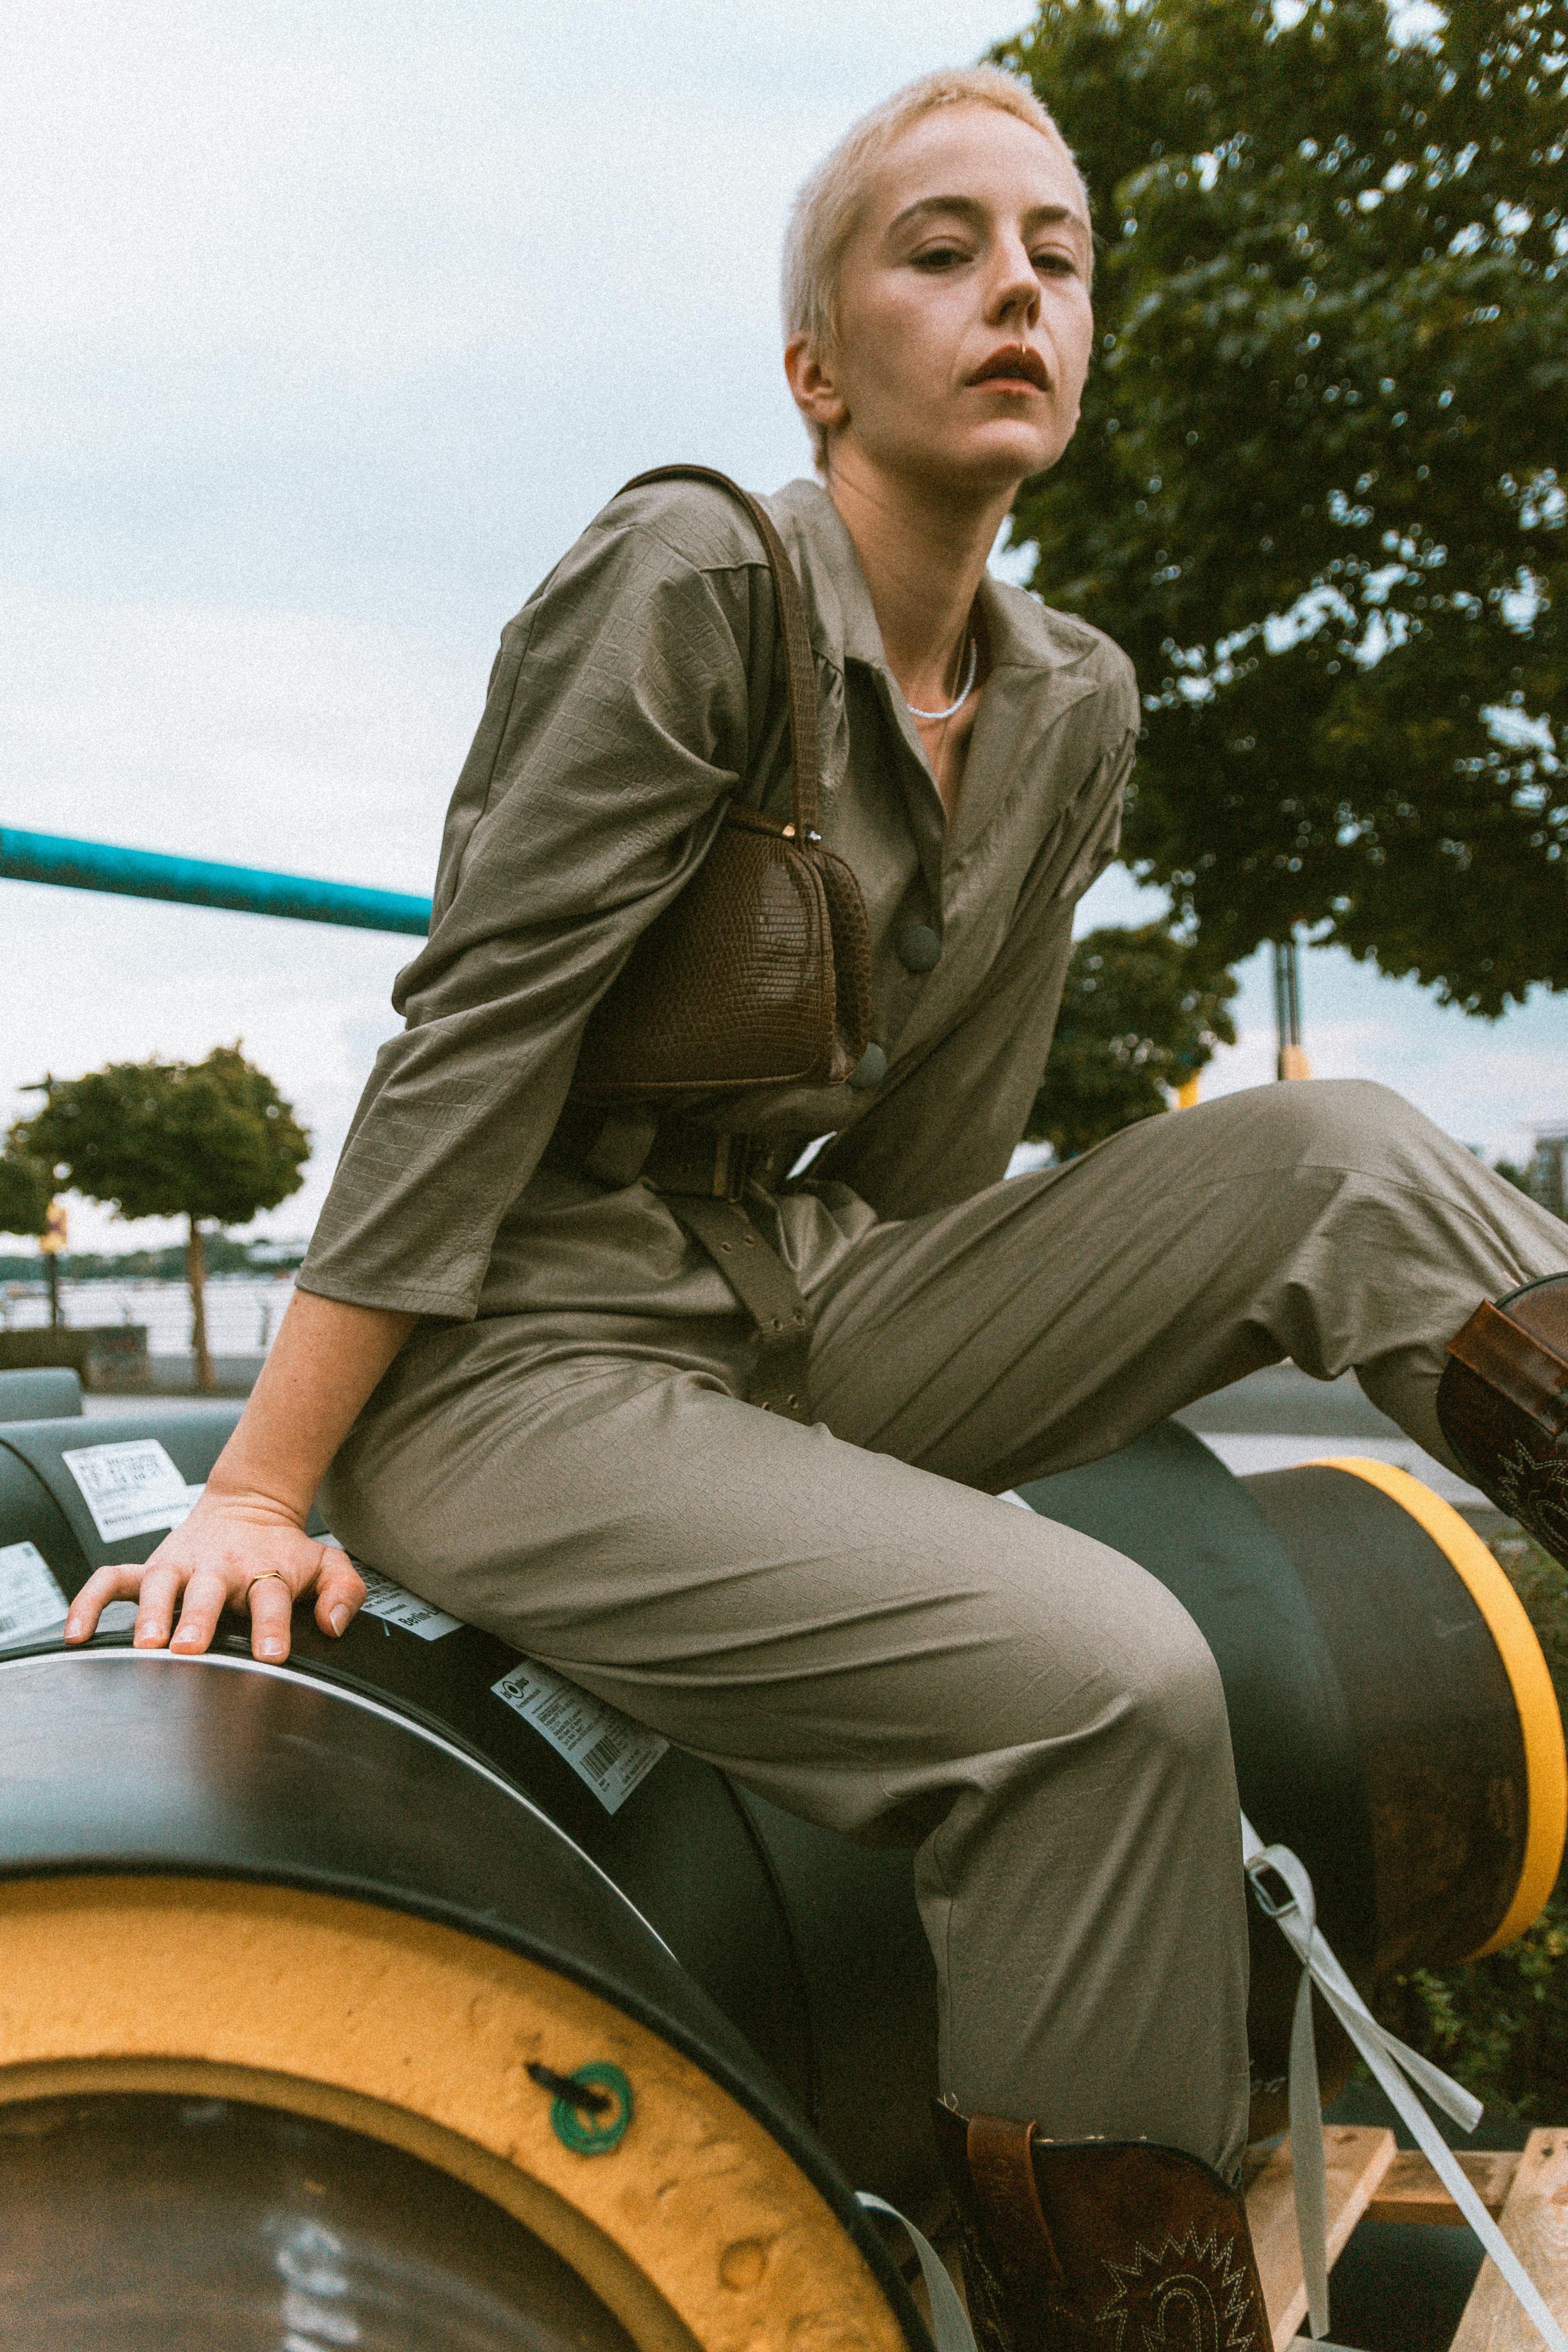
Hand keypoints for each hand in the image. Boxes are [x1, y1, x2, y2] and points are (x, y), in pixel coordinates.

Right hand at [62, 1489, 366, 1663]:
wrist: (250, 1505)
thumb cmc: (285, 1551)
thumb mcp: (326, 1564)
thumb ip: (343, 1592)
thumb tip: (333, 1625)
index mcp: (263, 1570)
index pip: (270, 1596)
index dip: (271, 1626)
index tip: (270, 1656)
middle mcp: (219, 1568)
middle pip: (208, 1592)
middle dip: (198, 1619)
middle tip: (190, 1648)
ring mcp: (179, 1566)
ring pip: (158, 1586)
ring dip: (149, 1613)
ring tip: (144, 1644)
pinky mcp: (149, 1568)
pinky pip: (111, 1582)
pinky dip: (89, 1603)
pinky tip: (76, 1636)